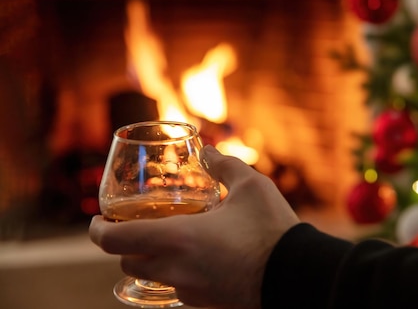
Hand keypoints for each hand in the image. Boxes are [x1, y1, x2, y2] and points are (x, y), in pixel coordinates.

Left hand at [89, 145, 299, 308]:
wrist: (296, 275)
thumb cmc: (271, 229)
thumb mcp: (251, 186)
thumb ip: (224, 165)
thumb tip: (208, 150)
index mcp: (176, 239)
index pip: (114, 241)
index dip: (97, 230)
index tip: (95, 221)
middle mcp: (175, 269)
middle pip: (128, 262)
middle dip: (125, 244)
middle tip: (138, 226)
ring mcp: (190, 290)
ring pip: (153, 276)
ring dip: (152, 259)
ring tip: (172, 239)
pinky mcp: (207, 303)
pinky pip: (178, 287)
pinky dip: (176, 271)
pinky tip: (201, 256)